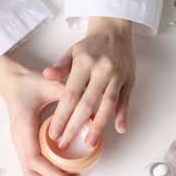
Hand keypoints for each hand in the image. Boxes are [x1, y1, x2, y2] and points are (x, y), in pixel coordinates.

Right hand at [0, 54, 83, 175]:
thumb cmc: (28, 83)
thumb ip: (69, 95)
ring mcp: (20, 144)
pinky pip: (34, 167)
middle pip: (31, 174)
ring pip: (31, 174)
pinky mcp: (25, 145)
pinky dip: (48, 175)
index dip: (52, 173)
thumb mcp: (50, 85)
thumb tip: (92, 110)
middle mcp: (19, 140)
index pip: (34, 160)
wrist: (11, 82)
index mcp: (23, 128)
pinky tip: (65, 172)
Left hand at [43, 17, 135, 148]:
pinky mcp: (129, 80)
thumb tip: (47, 75)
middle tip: (66, 143)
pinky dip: (123, 115)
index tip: (54, 132)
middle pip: (87, 104)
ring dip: (99, 126)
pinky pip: (126, 100)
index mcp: (84, 63)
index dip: (62, 116)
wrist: (114, 32)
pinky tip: (120, 129)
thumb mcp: (71, 52)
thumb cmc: (90, 47)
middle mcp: (102, 70)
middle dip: (75, 126)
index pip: (70, 95)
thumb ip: (60, 66)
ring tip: (89, 143)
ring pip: (108, 105)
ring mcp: (117, 76)